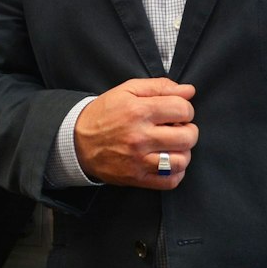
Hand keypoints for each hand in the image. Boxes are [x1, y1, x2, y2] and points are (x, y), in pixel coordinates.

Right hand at [73, 77, 197, 187]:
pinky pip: (170, 181)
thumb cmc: (104, 113)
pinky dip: (176, 172)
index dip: (185, 109)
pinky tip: (168, 162)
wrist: (77, 141)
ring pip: (182, 160)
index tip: (176, 112)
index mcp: (139, 111)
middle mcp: (140, 137)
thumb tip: (189, 90)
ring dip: (183, 152)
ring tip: (172, 146)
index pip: (183, 109)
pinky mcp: (136, 178)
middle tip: (177, 129)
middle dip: (188, 130)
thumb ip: (159, 86)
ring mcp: (138, 160)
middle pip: (188, 136)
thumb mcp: (127, 90)